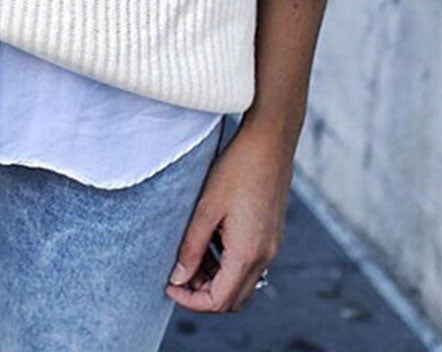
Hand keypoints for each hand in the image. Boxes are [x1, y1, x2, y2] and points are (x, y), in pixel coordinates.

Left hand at [164, 114, 295, 312]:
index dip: (190, 300)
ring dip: (216, 280)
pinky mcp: (272, 235)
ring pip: (242, 283)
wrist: (270, 142)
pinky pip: (250, 265)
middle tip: (178, 275)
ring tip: (190, 258)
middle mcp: (265, 256)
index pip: (219, 300)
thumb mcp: (206, 208)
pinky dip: (229, 266)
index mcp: (248, 253)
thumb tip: (179, 277)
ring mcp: (271, 246)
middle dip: (203, 295)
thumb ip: (192, 247)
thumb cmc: (238, 169)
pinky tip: (210, 244)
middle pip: (233, 299)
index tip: (169, 286)